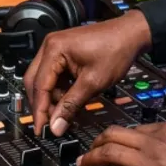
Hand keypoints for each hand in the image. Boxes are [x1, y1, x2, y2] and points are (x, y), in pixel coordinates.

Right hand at [24, 11, 151, 136]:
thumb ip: (71, 105)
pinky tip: (69, 102)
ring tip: (65, 114)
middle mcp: (49, 46)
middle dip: (42, 104)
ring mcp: (55, 48)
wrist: (130, 34)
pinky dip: (59, 90)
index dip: (40, 110)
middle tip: (50, 124)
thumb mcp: (93, 83)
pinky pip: (53, 75)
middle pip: (35, 82)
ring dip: (52, 98)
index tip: (42, 130)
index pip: (39, 85)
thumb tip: (56, 126)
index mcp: (54, 49)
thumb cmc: (115, 50)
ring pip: (43, 80)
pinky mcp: (63, 53)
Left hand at [76, 122, 165, 165]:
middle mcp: (155, 142)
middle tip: (91, 148)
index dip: (122, 137)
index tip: (116, 142)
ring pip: (110, 152)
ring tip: (84, 162)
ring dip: (93, 157)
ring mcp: (149, 163)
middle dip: (99, 141)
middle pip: (115, 134)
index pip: (136, 128)